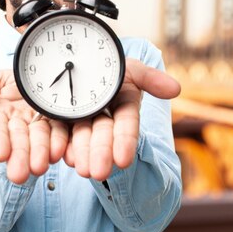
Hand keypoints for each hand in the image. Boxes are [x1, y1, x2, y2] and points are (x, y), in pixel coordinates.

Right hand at [0, 70, 68, 184]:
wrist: (38, 78)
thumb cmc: (13, 81)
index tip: (0, 154)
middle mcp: (19, 125)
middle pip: (19, 141)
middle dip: (19, 157)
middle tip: (19, 174)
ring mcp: (39, 126)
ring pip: (40, 141)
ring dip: (39, 154)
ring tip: (39, 167)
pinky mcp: (58, 124)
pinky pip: (60, 134)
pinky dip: (59, 144)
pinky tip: (58, 152)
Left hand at [63, 58, 180, 180]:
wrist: (73, 59)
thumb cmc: (106, 61)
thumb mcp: (130, 67)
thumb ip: (150, 77)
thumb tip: (177, 89)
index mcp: (122, 103)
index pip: (126, 124)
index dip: (125, 141)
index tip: (123, 160)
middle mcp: (102, 115)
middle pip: (101, 135)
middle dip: (101, 153)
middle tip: (98, 172)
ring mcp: (78, 118)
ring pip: (79, 138)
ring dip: (81, 154)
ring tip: (80, 169)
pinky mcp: (55, 118)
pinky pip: (55, 133)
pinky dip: (55, 146)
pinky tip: (56, 156)